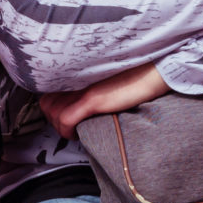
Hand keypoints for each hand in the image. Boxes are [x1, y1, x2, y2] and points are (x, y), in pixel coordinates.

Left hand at [39, 62, 170, 138]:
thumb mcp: (106, 78)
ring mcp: (81, 87)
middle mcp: (75, 77)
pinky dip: (67, 131)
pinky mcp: (91, 98)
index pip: (48, 91)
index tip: (65, 116)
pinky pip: (65, 120)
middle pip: (48, 104)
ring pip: (53, 114)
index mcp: (77, 71)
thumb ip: (89, 84)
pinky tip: (78, 132)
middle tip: (72, 126)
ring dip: (61, 127)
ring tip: (76, 130)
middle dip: (56, 120)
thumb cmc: (137, 74)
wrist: (155, 69)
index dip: (54, 108)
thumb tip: (78, 103)